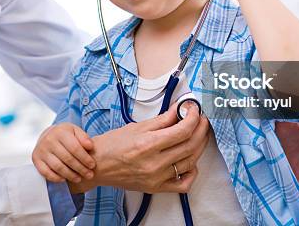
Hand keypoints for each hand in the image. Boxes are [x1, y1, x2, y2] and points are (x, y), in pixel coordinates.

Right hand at [32, 123, 95, 183]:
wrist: (48, 136)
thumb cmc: (66, 135)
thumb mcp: (75, 131)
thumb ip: (84, 137)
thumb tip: (89, 146)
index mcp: (60, 132)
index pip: (75, 148)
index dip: (85, 158)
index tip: (93, 165)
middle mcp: (48, 140)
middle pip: (67, 158)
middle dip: (80, 168)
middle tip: (89, 175)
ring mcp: (41, 150)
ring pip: (57, 167)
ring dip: (70, 175)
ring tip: (79, 178)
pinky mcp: (36, 159)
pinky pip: (46, 172)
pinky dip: (56, 177)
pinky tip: (65, 179)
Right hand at [69, 103, 209, 193]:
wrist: (98, 165)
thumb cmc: (113, 144)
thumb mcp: (137, 126)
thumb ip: (162, 119)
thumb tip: (180, 109)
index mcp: (148, 144)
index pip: (182, 130)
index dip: (193, 117)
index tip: (194, 109)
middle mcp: (154, 163)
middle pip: (190, 145)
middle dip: (200, 129)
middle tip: (201, 119)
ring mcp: (157, 178)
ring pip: (190, 162)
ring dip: (199, 146)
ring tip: (198, 134)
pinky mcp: (156, 188)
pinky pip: (183, 184)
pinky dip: (192, 172)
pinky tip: (190, 160)